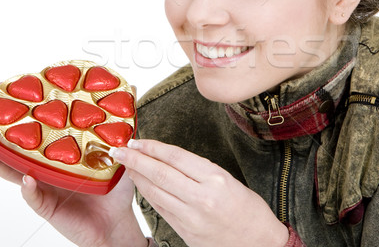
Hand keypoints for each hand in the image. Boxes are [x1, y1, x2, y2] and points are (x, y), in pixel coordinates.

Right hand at [0, 85, 145, 246]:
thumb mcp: (118, 148)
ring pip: (11, 172)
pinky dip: (29, 189)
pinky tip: (27, 180)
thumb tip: (130, 89)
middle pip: (9, 146)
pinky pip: (34, 197)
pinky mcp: (47, 206)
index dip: (13, 108)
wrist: (116, 221)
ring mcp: (41, 185)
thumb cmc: (113, 187)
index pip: (29, 126)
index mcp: (54, 150)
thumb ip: (121, 121)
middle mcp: (42, 165)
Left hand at [112, 139, 288, 246]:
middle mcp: (202, 197)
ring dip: (137, 177)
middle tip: (119, 150)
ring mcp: (191, 217)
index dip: (153, 147)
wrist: (258, 243)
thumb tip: (170, 159)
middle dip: (136, 160)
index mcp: (216, 179)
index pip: (176, 157)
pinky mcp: (184, 231)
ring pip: (155, 192)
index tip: (138, 140)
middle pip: (160, 173)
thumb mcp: (229, 180)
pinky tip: (141, 185)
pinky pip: (160, 209)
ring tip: (126, 165)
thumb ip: (200, 171)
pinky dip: (148, 195)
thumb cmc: (249, 211)